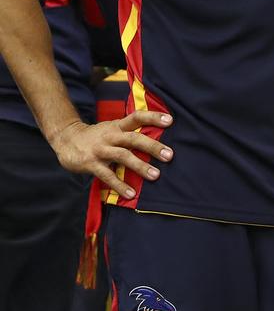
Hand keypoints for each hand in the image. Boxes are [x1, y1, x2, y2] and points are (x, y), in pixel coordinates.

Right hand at [50, 111, 173, 199]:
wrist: (66, 139)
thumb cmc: (96, 136)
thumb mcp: (112, 128)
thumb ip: (129, 133)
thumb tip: (155, 141)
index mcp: (117, 126)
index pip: (137, 117)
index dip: (153, 117)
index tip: (170, 120)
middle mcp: (111, 136)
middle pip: (134, 138)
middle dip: (153, 147)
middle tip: (169, 155)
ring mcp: (101, 150)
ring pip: (123, 156)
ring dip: (140, 166)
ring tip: (156, 175)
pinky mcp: (91, 164)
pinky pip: (107, 175)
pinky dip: (119, 185)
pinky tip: (131, 193)